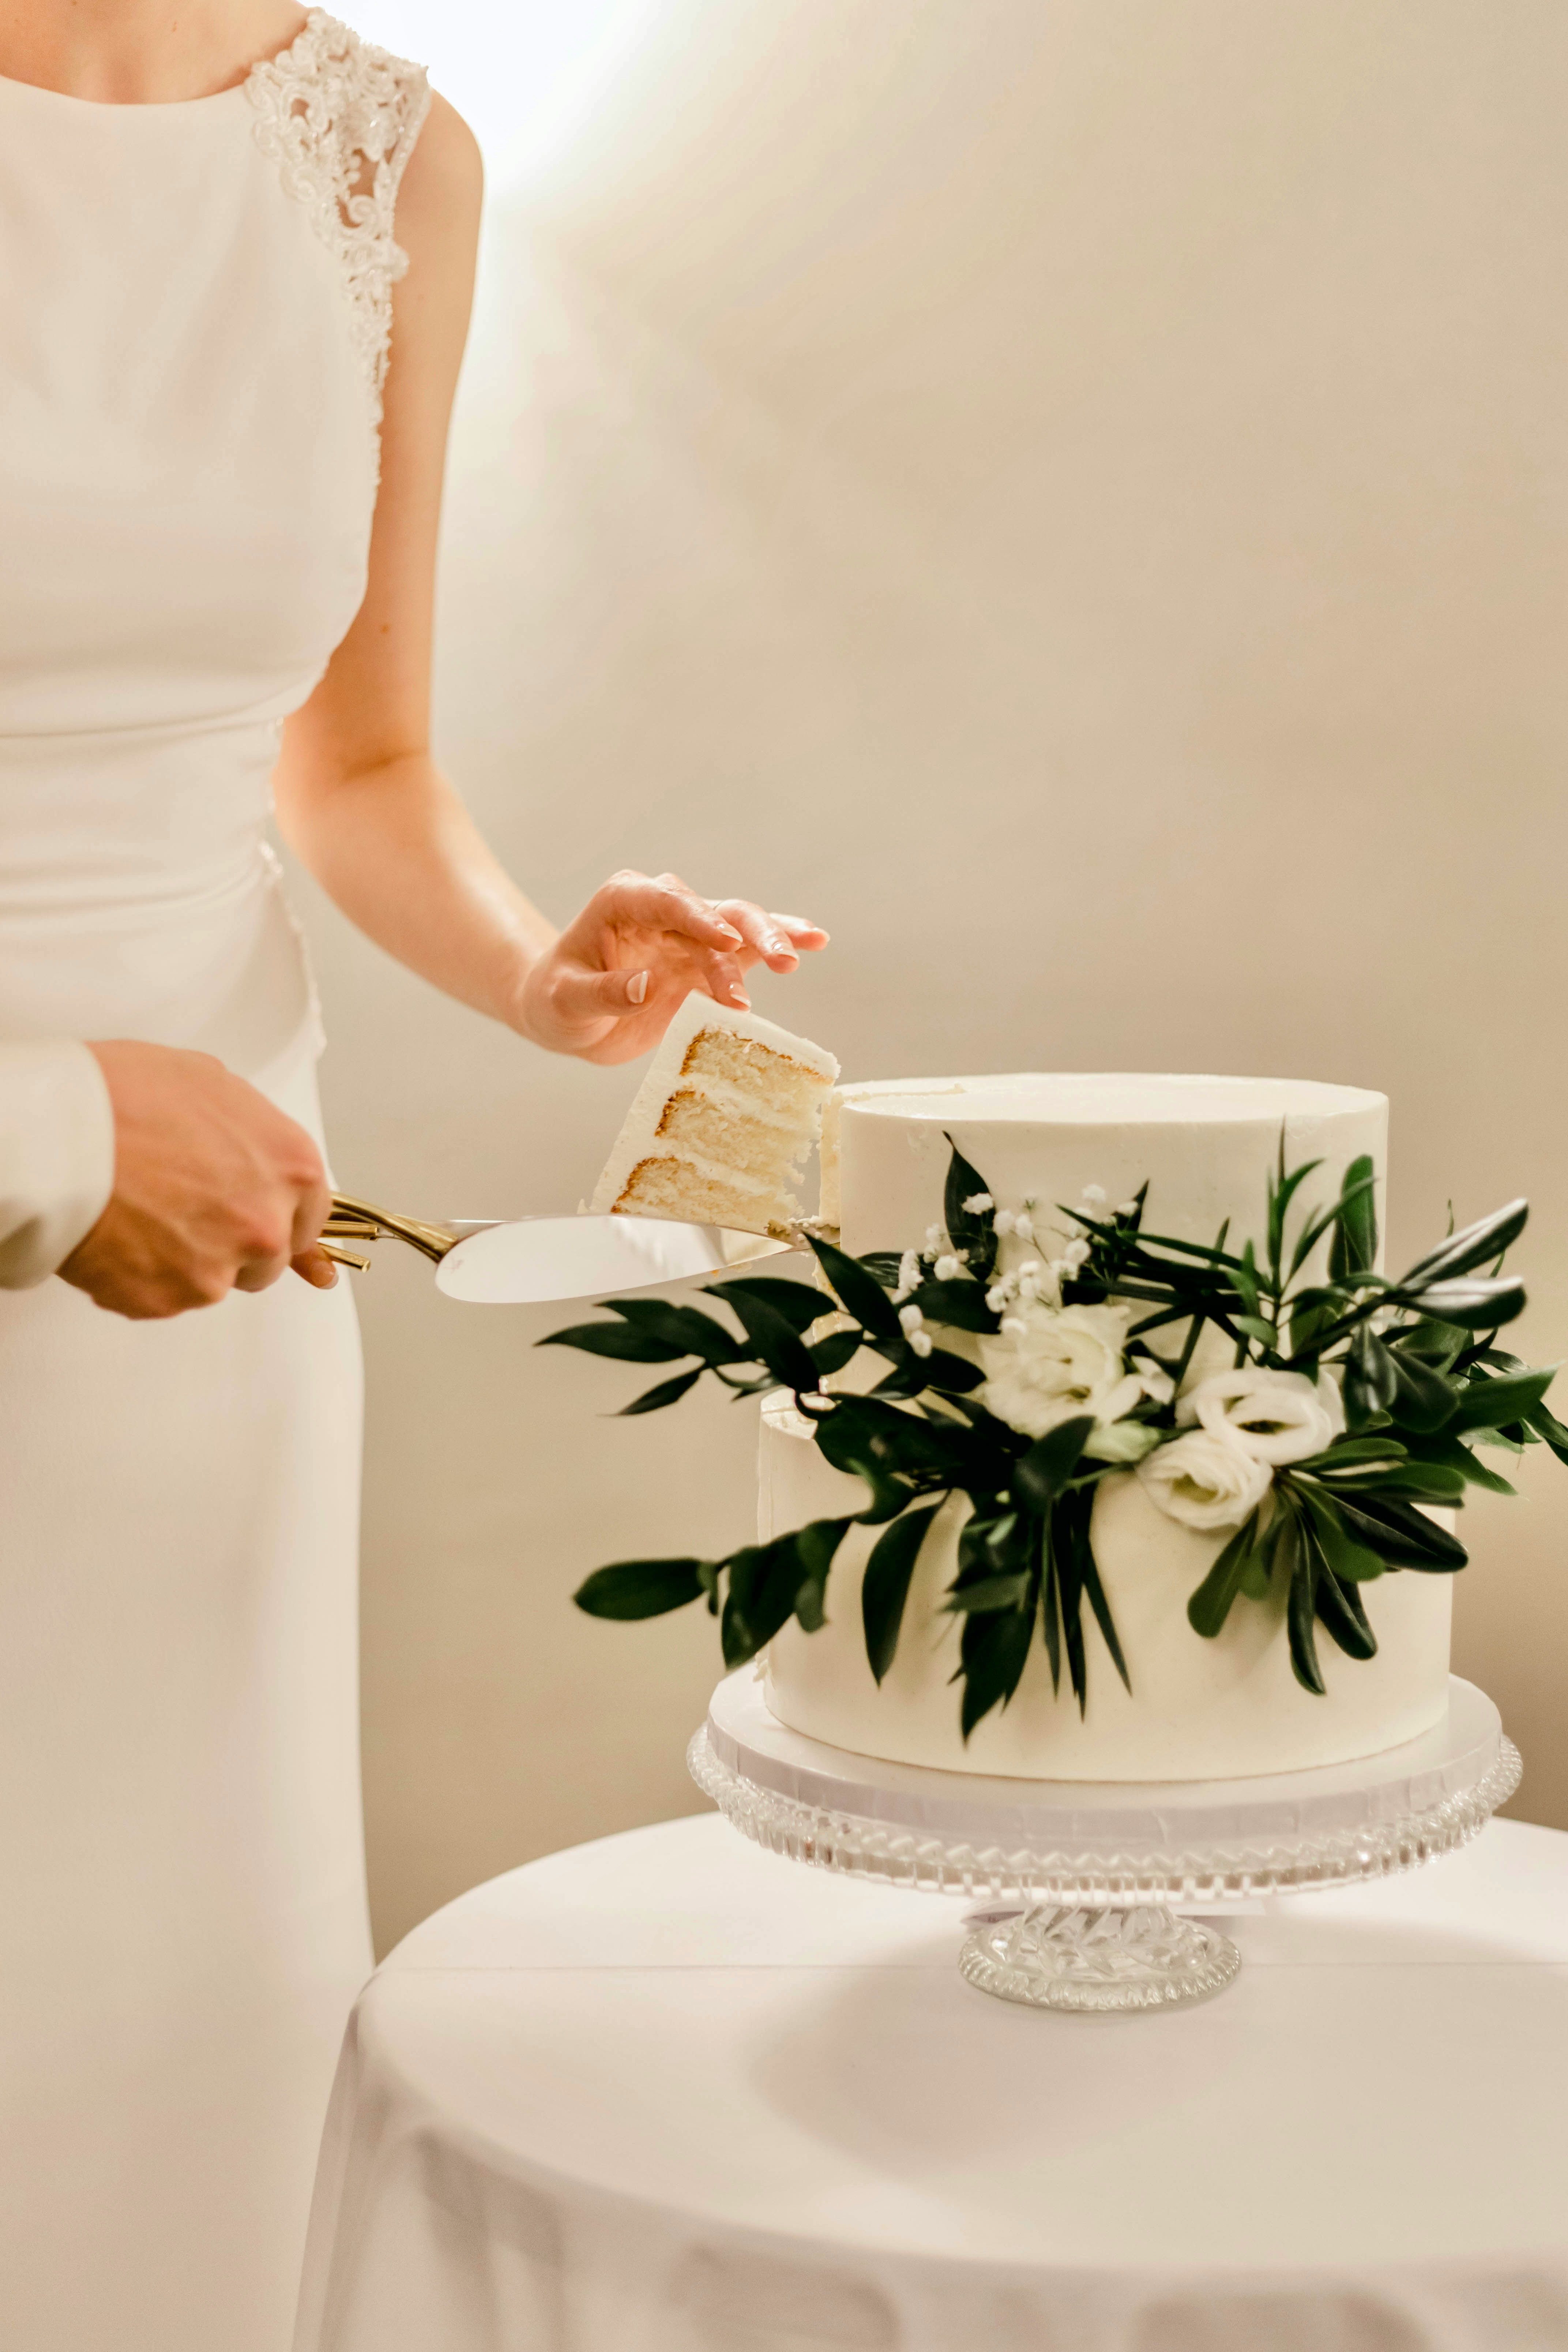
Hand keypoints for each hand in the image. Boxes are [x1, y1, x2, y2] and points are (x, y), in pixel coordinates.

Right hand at [59, 1042, 337, 1319]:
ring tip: (141, 1215)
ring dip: (187, 1261)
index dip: (279, 1214)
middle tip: (186, 1210)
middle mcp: (266, 1226)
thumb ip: (248, 1131)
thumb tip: (251, 1151)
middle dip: (235, 1242)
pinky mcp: (168, 1300)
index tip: (260, 1216)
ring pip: (216, 1281)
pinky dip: (143, 1278)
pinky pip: (164, 1298)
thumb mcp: (209, 1084)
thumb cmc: (123, 1098)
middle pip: (268, 1257)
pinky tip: (118, 1237)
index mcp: (291, 1168)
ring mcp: (218, 1270)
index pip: (311, 1215)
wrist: (57, 1134)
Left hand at [513, 870, 828, 1064]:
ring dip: (768, 941)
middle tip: (777, 963)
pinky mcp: (706, 960)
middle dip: (746, 933)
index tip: (725, 942)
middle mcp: (662, 908)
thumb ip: (601, 993)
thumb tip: (644, 987)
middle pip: (712, 911)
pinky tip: (812, 941)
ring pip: (737, 925)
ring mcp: (689, 934)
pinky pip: (746, 949)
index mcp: (623, 901)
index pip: (666, 902)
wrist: (567, 1017)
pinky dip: (778, 944)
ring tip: (795, 960)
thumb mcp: (566, 1002)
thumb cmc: (558, 1001)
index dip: (698, 919)